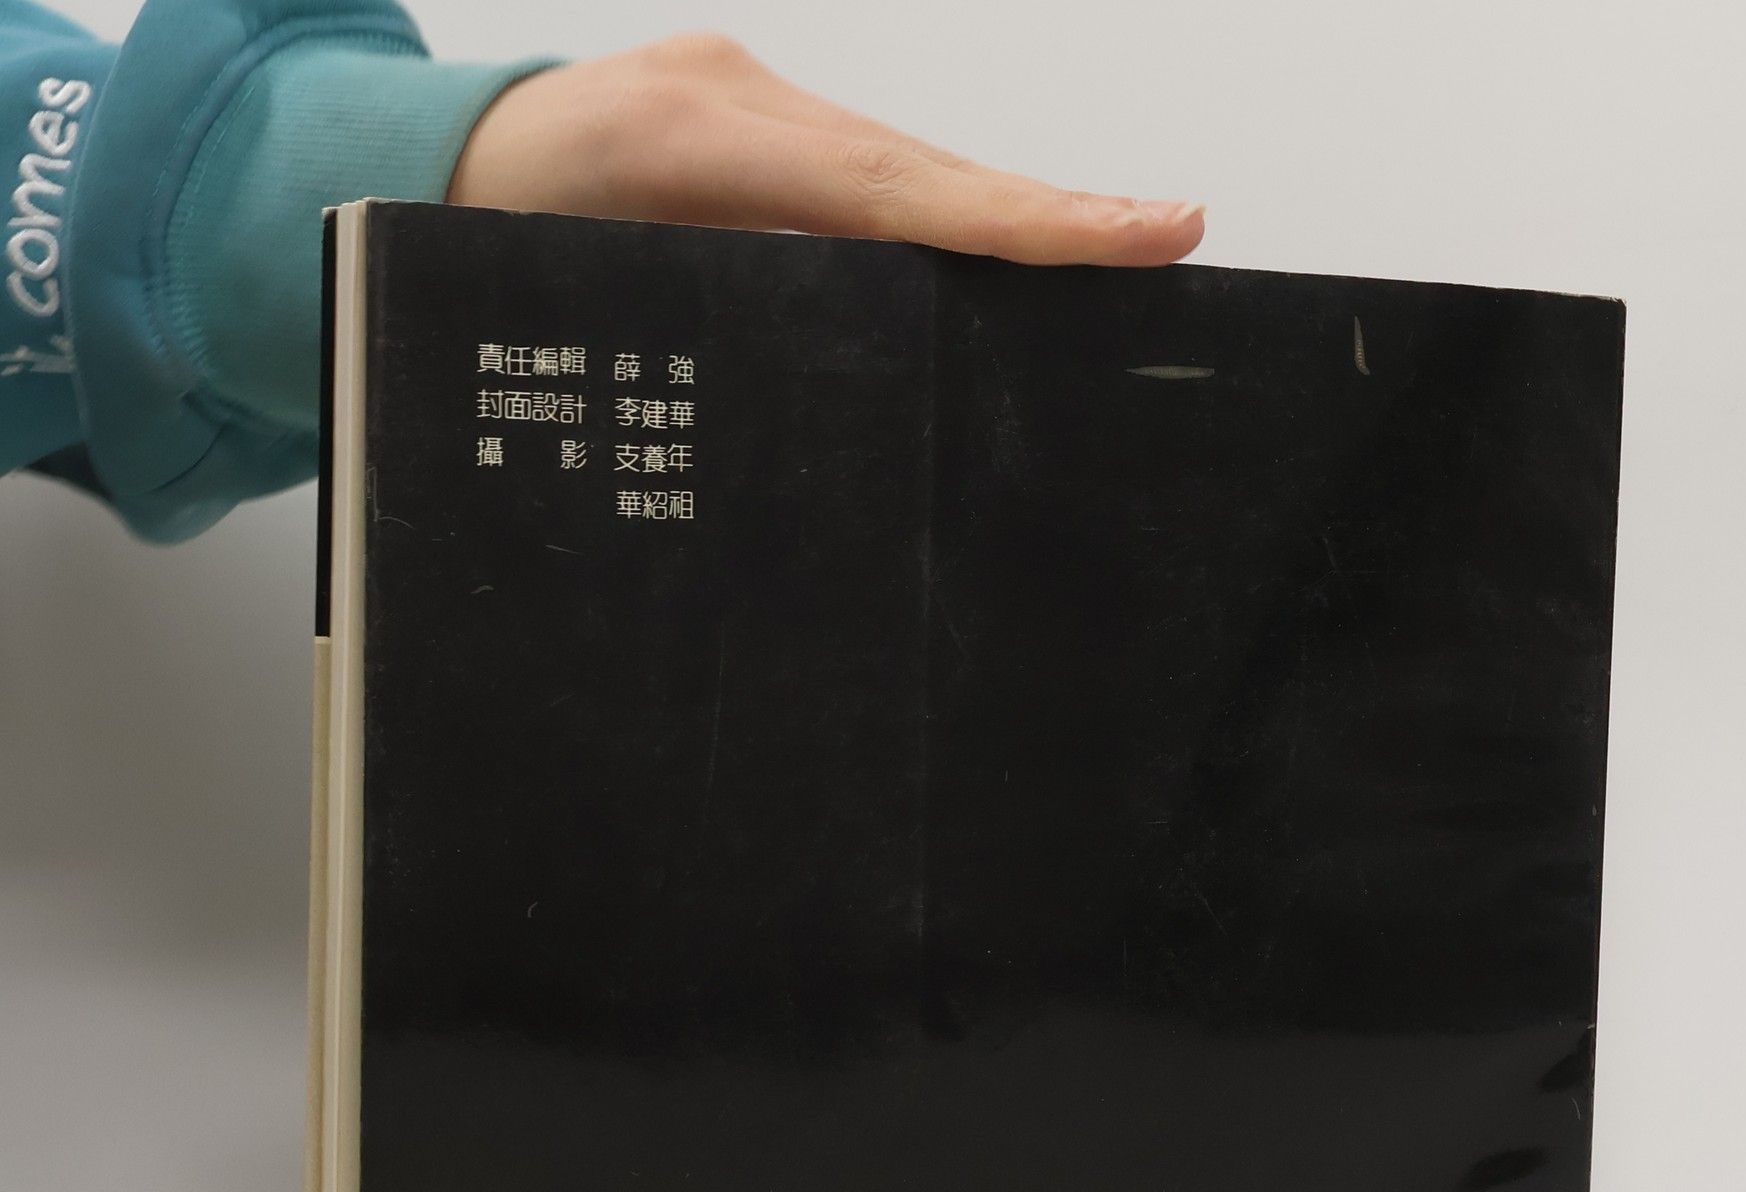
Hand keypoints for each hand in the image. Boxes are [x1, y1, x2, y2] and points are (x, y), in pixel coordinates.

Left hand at [447, 31, 1204, 266]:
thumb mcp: (575, 304)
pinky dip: (934, 219)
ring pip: (902, 172)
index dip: (1018, 222)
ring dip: (997, 220)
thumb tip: (841, 382)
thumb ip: (701, 332)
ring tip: (1113, 247)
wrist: (424, 166)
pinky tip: (997, 252)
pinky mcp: (752, 120)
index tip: (1136, 233)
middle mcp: (733, 97)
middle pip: (920, 171)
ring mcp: (746, 100)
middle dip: (1042, 216)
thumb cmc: (478, 249)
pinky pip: (865, 176)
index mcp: (687, 136)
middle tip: (1162, 236)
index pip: (889, 190)